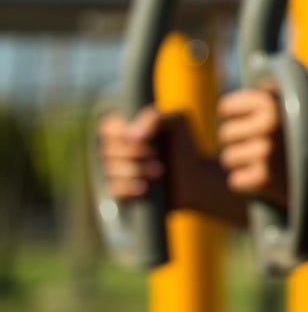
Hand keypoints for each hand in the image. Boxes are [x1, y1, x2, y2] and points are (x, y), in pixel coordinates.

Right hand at [97, 105, 217, 210]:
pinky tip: (143, 188)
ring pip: (110, 171)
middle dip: (132, 153)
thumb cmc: (184, 147)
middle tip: (155, 154)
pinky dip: (127, 188)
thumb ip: (155, 118)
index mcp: (126, 131)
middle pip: (108, 150)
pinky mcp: (121, 193)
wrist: (197, 178)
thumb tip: (133, 136)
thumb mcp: (176, 123)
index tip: (141, 138)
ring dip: (134, 170)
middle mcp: (117, 152)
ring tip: (158, 172)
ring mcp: (117, 173)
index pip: (107, 127)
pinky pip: (113, 190)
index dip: (119, 132)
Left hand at [218, 87, 288, 206]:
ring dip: (242, 162)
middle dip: (238, 141)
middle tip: (259, 144)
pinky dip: (247, 182)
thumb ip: (272, 90)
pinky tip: (264, 176)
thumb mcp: (294, 103)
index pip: (226, 107)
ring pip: (228, 158)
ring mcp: (266, 153)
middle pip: (225, 134)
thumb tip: (256, 75)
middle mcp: (268, 125)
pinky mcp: (264, 179)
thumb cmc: (304, 134)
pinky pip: (235, 181)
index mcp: (271, 103)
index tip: (247, 121)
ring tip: (263, 160)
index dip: (234, 116)